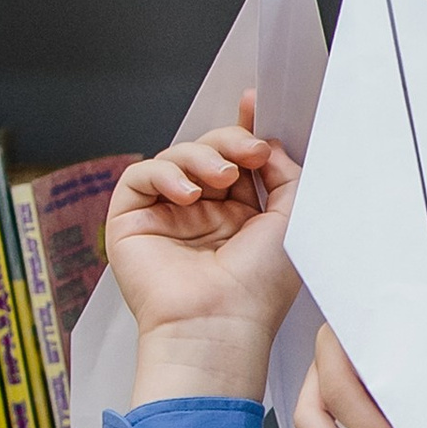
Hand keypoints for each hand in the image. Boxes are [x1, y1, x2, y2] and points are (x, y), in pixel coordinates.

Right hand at [108, 104, 302, 404]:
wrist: (219, 324)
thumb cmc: (259, 286)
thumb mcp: (294, 219)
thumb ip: (288, 173)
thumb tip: (269, 142)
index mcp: (245, 216)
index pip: (239, 160)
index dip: (245, 129)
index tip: (255, 103)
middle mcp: (206, 213)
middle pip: (209, 151)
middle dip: (229, 142)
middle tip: (248, 153)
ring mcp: (168, 215)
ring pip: (176, 157)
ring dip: (201, 158)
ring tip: (221, 181)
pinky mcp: (132, 219)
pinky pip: (142, 174)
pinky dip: (165, 174)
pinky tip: (188, 195)